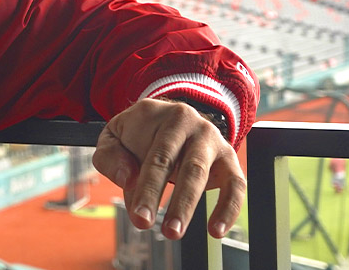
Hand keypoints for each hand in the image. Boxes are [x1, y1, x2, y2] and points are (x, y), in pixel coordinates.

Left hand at [92, 98, 245, 239]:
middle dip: (170, 200)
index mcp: (160, 116)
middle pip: (181, 165)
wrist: (168, 118)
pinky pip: (236, 185)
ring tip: (175, 232)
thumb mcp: (113, 137)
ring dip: (188, 206)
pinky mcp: (229, 158)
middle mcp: (190, 124)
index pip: (155, 156)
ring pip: (202, 174)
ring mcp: (212, 140)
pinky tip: (216, 231)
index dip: (147, 189)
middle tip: (156, 228)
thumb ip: (112, 157)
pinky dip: (229, 209)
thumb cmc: (136, 134)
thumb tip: (129, 180)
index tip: (139, 216)